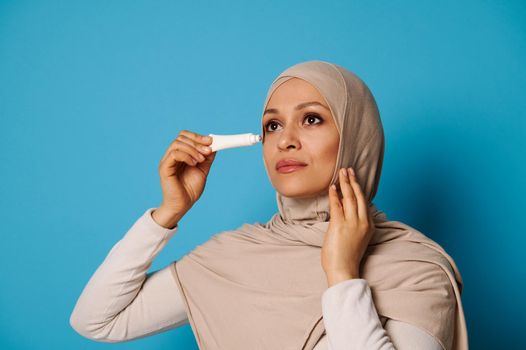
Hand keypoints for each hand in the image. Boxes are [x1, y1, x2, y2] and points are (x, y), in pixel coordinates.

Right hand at [157, 130, 216, 217]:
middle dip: (197, 141)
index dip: (198, 136)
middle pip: (181, 137)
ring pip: (177, 144)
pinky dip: (186, 156)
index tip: (210, 141)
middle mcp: (172, 155)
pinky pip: (174, 154)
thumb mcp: (203, 170)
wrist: (183, 205)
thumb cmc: (190, 189)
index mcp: (180, 154)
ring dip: (192, 149)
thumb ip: (207, 158)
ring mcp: (167, 161)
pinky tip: (194, 163)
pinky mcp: (164, 168)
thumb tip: (214, 144)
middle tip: (208, 150)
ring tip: (201, 160)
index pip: (185, 136)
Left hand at [321, 167, 374, 286]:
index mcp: (368, 226)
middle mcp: (362, 222)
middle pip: (359, 197)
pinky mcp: (340, 225)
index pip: (364, 203)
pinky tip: (332, 186)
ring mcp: (352, 223)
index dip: (358, 189)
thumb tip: (343, 213)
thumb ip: (352, 225)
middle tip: (348, 170)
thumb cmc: (347, 258)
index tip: (354, 179)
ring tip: (342, 172)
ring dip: (345, 183)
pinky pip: (337, 205)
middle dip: (353, 181)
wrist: (343, 270)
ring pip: (350, 197)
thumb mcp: (355, 239)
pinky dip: (335, 195)